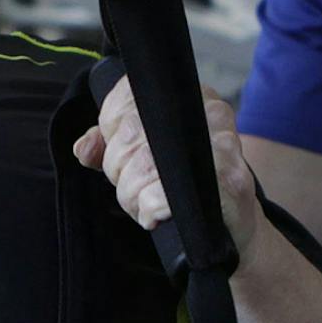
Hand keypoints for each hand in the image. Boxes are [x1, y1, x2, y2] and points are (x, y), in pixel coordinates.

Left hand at [71, 76, 260, 260]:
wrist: (237, 226)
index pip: (128, 97)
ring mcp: (223, 148)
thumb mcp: (150, 156)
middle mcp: (210, 113)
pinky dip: (151, 209)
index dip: (113, 131)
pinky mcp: (229, 184)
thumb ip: (113, 144)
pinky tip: (158, 215)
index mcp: (190, 96)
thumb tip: (84, 148)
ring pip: (143, 167)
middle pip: (130, 136)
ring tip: (148, 204)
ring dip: (133, 197)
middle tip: (135, 188)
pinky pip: (163, 195)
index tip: (123, 153)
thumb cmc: (191, 187)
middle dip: (120, 172)